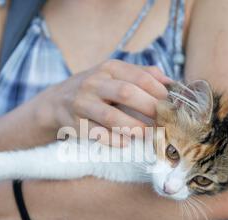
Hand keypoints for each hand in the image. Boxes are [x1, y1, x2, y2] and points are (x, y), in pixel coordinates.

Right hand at [38, 59, 172, 145]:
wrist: (56, 102)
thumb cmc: (96, 89)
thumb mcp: (114, 74)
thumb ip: (142, 75)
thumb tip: (171, 83)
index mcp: (109, 68)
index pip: (139, 77)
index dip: (158, 91)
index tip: (171, 104)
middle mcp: (94, 83)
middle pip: (126, 93)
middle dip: (149, 108)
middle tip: (164, 121)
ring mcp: (82, 104)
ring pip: (111, 117)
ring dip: (134, 127)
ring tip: (149, 134)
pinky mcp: (75, 124)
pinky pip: (97, 134)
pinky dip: (114, 140)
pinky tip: (126, 142)